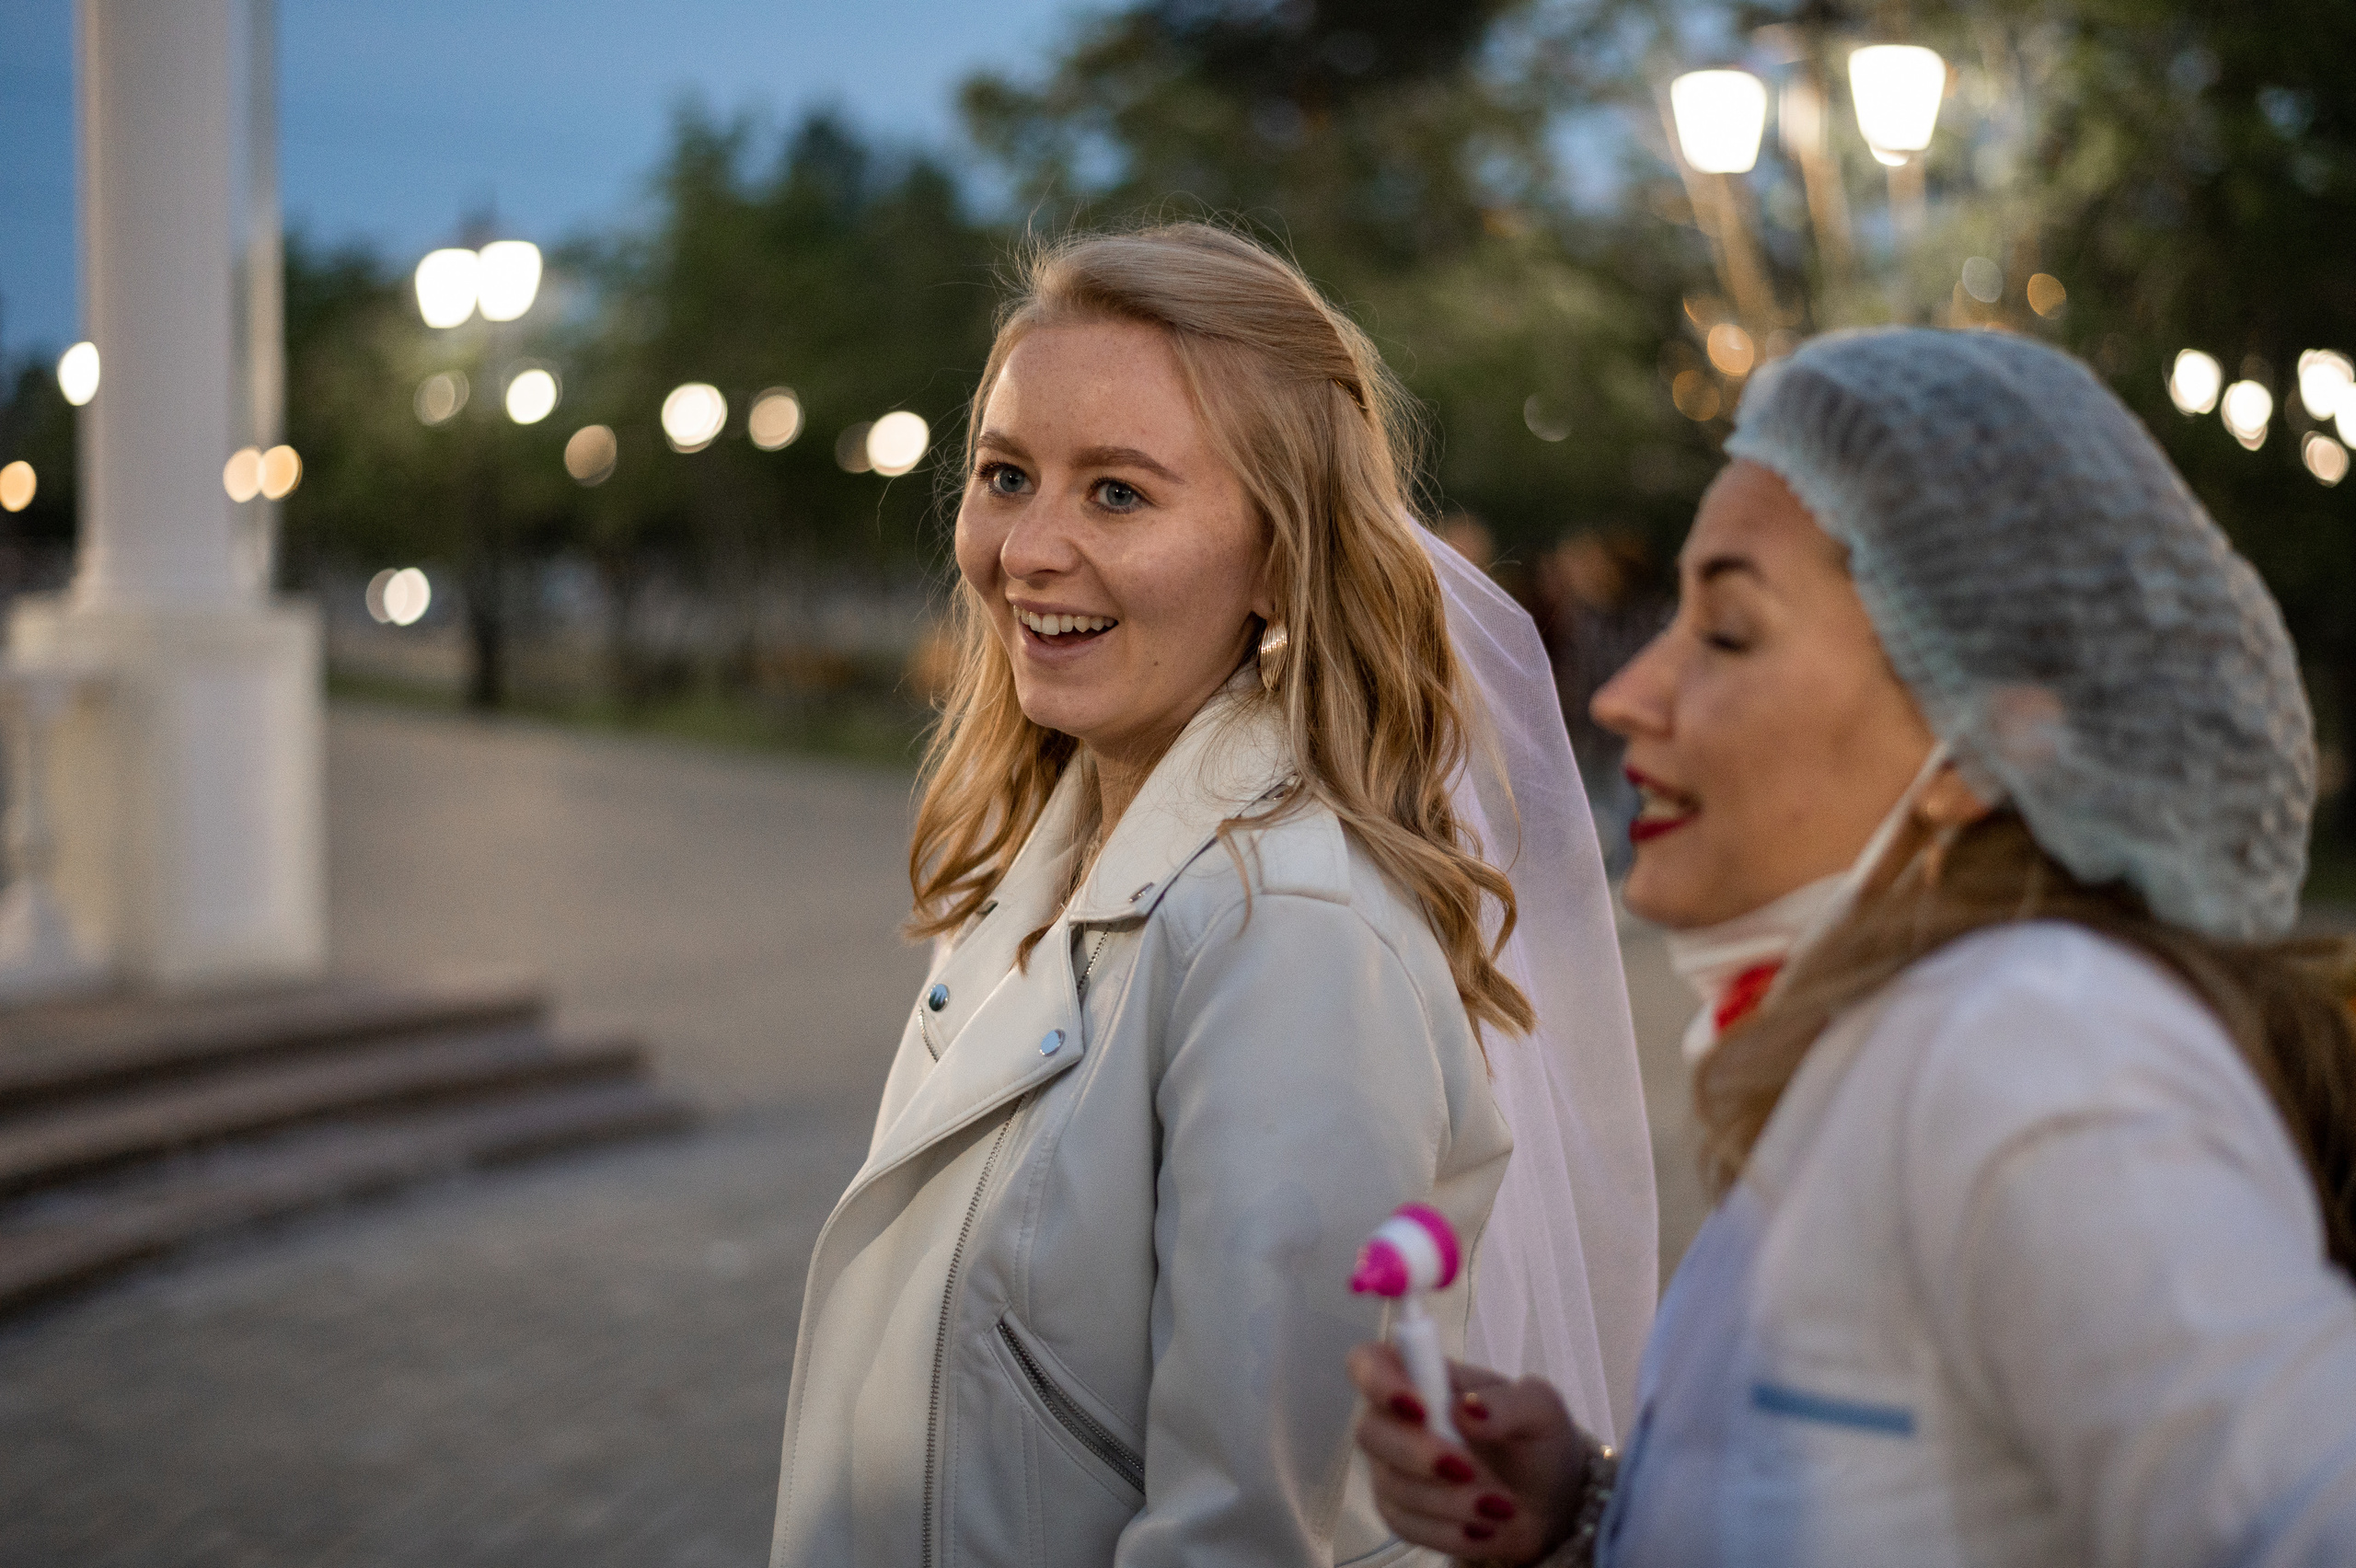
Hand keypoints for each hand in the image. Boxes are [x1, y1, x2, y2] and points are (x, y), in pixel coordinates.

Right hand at [1347, 1341, 1594, 1563]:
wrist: (1548, 1501)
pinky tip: (1485, 1528)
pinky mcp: (1400, 1512)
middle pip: (1371, 1432)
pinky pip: (1405, 1525)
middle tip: (1471, 1470)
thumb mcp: (1541, 1410)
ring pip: (1392, 1485)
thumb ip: (1507, 1404)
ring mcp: (1392, 1467)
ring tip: (1502, 1506)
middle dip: (1420, 1456)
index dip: (1378, 1382)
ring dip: (1448, 1501)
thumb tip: (1466, 1410)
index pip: (1368, 1362)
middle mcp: (1396, 1419)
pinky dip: (1449, 1530)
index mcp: (1422, 1375)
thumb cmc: (1537, 1439)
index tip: (1420, 1409)